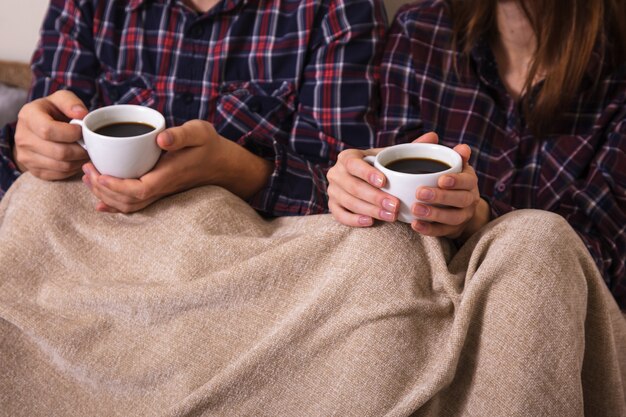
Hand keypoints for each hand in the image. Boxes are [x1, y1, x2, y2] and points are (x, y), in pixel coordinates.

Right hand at [14, 90, 88, 178]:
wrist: (36, 130)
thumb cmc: (52, 113)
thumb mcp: (60, 100)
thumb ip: (71, 102)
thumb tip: (81, 114)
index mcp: (28, 116)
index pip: (48, 130)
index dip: (71, 133)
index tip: (81, 130)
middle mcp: (23, 138)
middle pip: (59, 152)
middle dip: (80, 149)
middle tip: (89, 144)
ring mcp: (26, 157)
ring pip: (62, 166)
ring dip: (80, 160)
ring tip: (85, 151)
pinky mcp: (35, 171)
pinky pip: (61, 175)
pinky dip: (74, 168)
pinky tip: (77, 159)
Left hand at [82, 119, 272, 212]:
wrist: (225, 163)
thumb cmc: (211, 146)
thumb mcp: (199, 132)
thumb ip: (180, 135)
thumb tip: (160, 139)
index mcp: (169, 176)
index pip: (137, 190)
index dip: (114, 186)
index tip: (98, 173)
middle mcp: (163, 189)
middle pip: (128, 201)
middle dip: (102, 189)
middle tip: (86, 169)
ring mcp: (161, 193)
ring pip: (130, 206)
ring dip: (106, 196)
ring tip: (89, 178)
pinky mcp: (160, 191)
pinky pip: (136, 205)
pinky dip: (115, 205)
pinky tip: (101, 202)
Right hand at [327, 131, 438, 225]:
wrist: (363, 181)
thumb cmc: (380, 168)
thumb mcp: (391, 157)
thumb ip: (411, 147)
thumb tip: (433, 137)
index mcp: (348, 157)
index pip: (353, 164)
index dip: (367, 173)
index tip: (385, 181)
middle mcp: (336, 173)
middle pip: (353, 187)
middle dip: (375, 197)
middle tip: (396, 205)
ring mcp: (333, 191)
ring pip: (349, 202)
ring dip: (371, 210)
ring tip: (391, 216)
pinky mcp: (332, 206)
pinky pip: (340, 215)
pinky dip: (355, 220)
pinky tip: (371, 222)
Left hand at [410, 144, 489, 240]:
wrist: (454, 206)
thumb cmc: (446, 179)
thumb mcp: (448, 165)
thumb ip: (450, 155)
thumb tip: (463, 148)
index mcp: (469, 181)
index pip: (468, 180)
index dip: (456, 181)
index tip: (441, 179)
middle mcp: (470, 199)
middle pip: (461, 199)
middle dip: (441, 197)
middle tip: (419, 192)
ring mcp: (463, 216)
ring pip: (453, 218)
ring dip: (434, 214)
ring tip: (415, 209)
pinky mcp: (452, 230)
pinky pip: (442, 231)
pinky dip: (428, 229)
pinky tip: (415, 224)